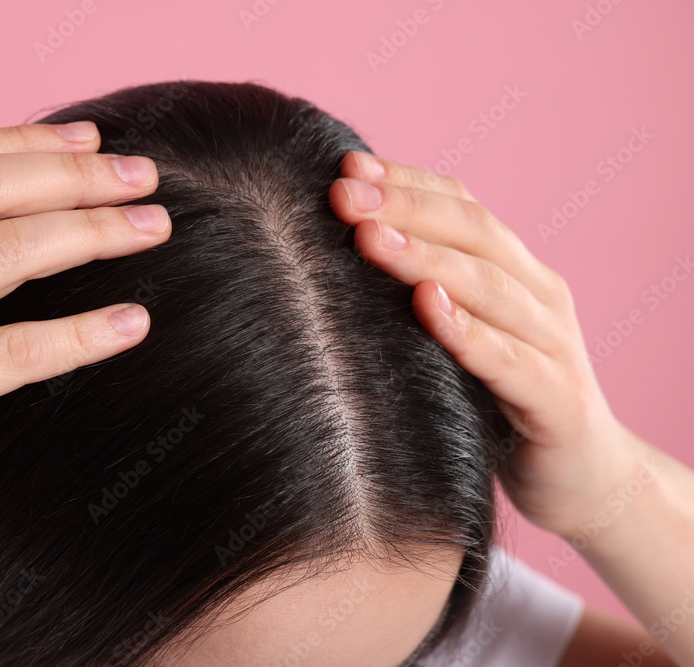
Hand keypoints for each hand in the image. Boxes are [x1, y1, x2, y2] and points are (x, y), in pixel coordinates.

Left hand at [328, 151, 637, 538]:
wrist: (584, 478)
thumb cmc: (502, 402)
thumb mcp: (463, 337)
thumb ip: (425, 294)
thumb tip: (347, 253)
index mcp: (515, 272)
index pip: (462, 206)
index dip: (406, 181)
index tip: (344, 164)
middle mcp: (539, 296)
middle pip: (473, 232)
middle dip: (404, 206)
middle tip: (342, 193)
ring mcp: (554, 345)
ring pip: (489, 287)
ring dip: (426, 257)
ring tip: (369, 237)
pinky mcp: (557, 401)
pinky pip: (509, 361)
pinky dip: (467, 331)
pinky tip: (427, 308)